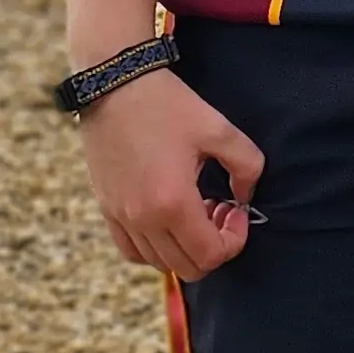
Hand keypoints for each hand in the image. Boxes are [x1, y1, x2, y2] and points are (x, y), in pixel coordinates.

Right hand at [77, 68, 265, 281]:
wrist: (115, 84)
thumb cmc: (168, 105)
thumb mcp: (219, 128)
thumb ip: (246, 165)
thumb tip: (246, 196)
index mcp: (172, 203)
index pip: (210, 256)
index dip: (234, 240)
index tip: (237, 208)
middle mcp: (142, 220)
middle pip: (187, 267)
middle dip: (213, 246)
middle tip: (222, 208)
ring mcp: (120, 218)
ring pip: (160, 262)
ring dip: (185, 245)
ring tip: (198, 207)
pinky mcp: (107, 210)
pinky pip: (132, 251)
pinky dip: (156, 246)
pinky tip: (169, 215)